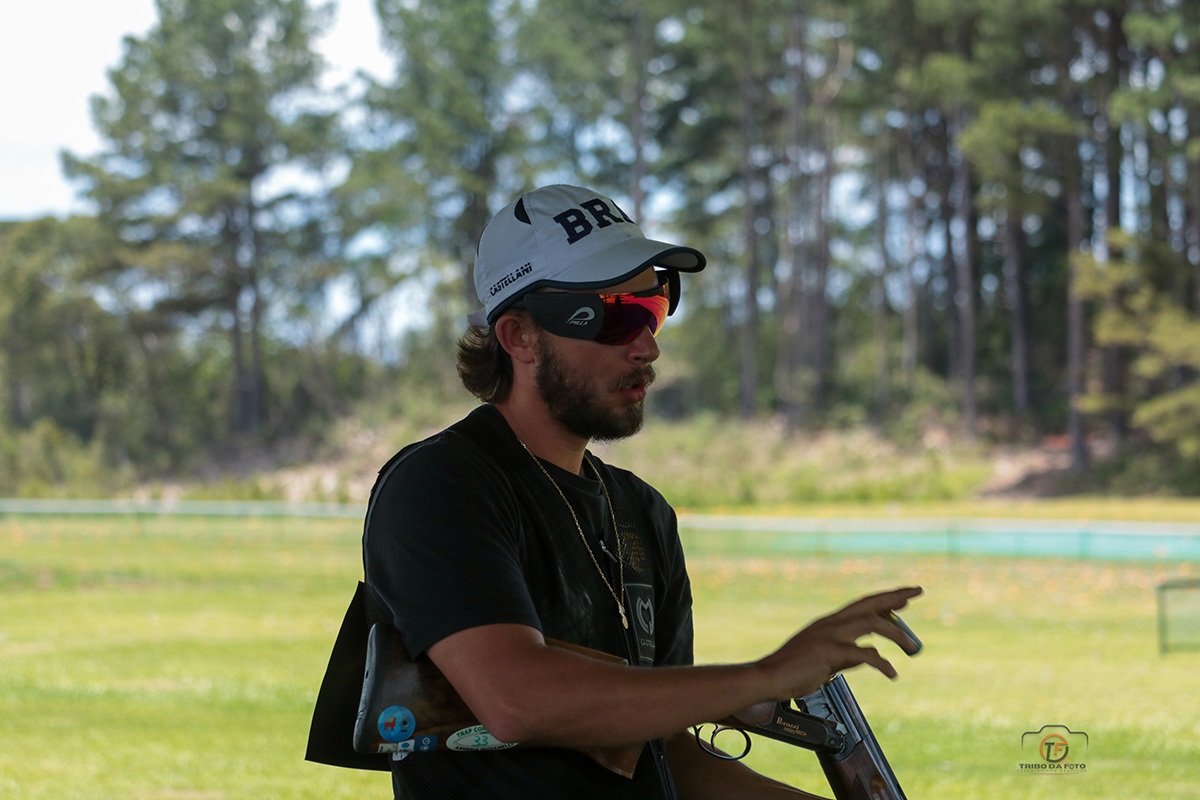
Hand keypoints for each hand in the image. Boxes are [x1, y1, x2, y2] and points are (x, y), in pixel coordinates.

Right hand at [756, 586, 922, 700]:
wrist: (768, 678)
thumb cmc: (793, 672)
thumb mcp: (825, 659)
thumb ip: (847, 655)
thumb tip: (869, 654)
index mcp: (829, 624)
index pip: (862, 605)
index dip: (884, 598)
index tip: (904, 595)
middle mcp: (831, 624)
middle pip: (869, 604)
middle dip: (894, 596)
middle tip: (916, 591)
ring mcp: (829, 636)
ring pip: (870, 623)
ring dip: (895, 633)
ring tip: (911, 647)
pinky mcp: (829, 652)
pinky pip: (864, 655)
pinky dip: (882, 663)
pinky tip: (892, 673)